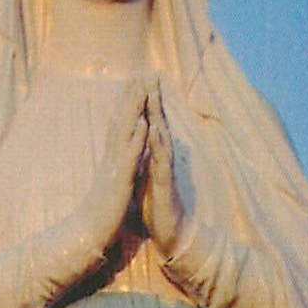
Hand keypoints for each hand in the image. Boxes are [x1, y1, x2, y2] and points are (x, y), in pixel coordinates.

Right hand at [72, 78, 150, 257]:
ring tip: (142, 88)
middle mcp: (111, 159)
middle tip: (140, 74)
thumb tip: (125, 155)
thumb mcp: (112, 185)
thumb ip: (118, 168)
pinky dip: (136, 139)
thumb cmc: (101, 213)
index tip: (136, 85)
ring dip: (133, 110)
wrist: (87, 235)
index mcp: (112, 160)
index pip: (120, 127)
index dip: (128, 106)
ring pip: (124, 133)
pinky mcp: (119, 181)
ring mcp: (114, 168)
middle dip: (131, 98)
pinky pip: (130, 157)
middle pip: (121, 122)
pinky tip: (143, 123)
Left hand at [143, 80, 188, 255]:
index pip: (148, 123)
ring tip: (153, 94)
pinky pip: (160, 161)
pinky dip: (157, 145)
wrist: (170, 232)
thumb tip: (140, 140)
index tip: (137, 79)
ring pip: (161, 137)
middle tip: (149, 74)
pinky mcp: (165, 183)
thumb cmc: (157, 203)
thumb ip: (144, 156)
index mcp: (152, 155)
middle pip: (158, 123)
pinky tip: (154, 130)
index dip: (143, 102)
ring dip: (158, 115)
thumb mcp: (145, 174)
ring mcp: (165, 169)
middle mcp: (161, 158)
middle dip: (153, 99)